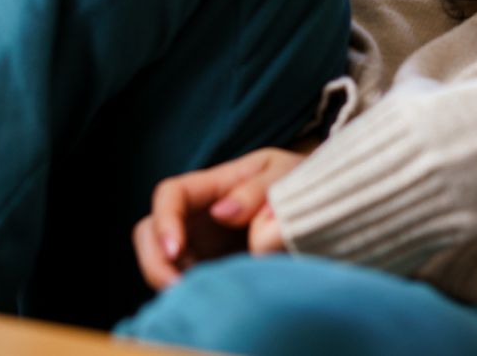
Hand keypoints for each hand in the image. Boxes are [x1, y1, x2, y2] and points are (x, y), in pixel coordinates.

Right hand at [133, 148, 305, 290]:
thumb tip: (223, 213)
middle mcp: (200, 216)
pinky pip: (192, 285)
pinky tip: (217, 304)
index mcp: (214, 185)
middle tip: (178, 290)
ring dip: (172, 283)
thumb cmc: (301, 180)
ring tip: (202, 299)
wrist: (326, 204)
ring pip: (165, 264)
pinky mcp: (216, 271)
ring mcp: (205, 246)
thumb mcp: (285, 173)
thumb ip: (257, 191)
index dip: (164, 222)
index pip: (170, 194)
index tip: (177, 252)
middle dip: (154, 262)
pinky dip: (194, 296)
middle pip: (150, 232)